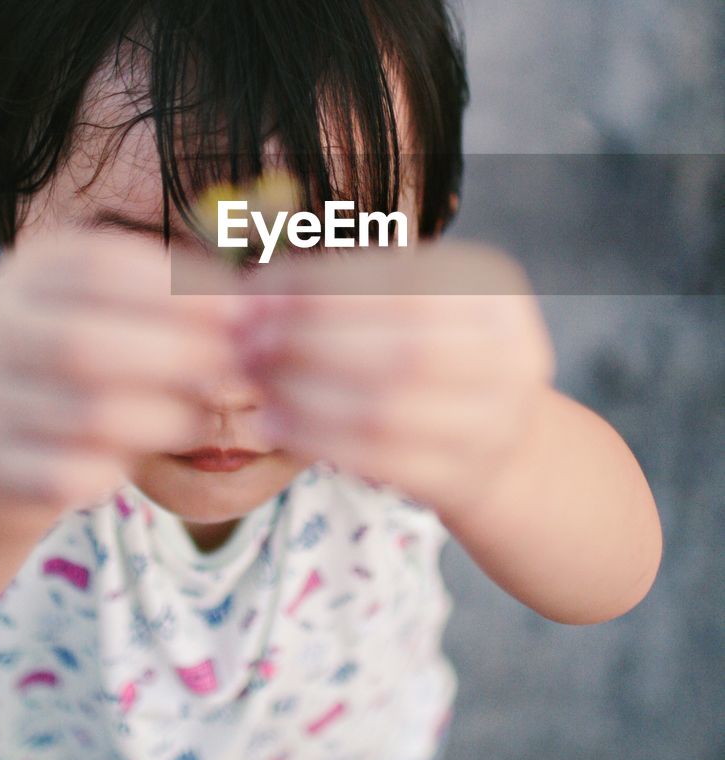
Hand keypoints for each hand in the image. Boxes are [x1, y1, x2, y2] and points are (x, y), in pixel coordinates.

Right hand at [0, 230, 239, 513]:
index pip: (101, 269)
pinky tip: (141, 458)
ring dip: (164, 418)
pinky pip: (69, 476)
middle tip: (232, 368)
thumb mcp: (133, 309)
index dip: (180, 290)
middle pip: (85, 344)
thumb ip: (188, 299)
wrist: (13, 429)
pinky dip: (117, 470)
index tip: (241, 310)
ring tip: (201, 415)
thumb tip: (266, 307)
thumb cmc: (102, 355)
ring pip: (86, 416)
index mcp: (29, 273)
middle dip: (176, 357)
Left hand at [237, 242, 555, 519]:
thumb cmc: (430, 355)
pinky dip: (317, 438)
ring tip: (255, 379)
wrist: (498, 442)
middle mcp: (512, 358)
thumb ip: (346, 290)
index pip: (402, 282)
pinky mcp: (463, 477)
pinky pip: (378, 460)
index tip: (258, 291)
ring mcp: (494, 424)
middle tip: (248, 341)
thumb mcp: (413, 304)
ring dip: (303, 393)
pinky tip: (275, 422)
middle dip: (307, 342)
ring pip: (384, 409)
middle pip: (397, 348)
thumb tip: (256, 289)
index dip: (321, 287)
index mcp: (498, 295)